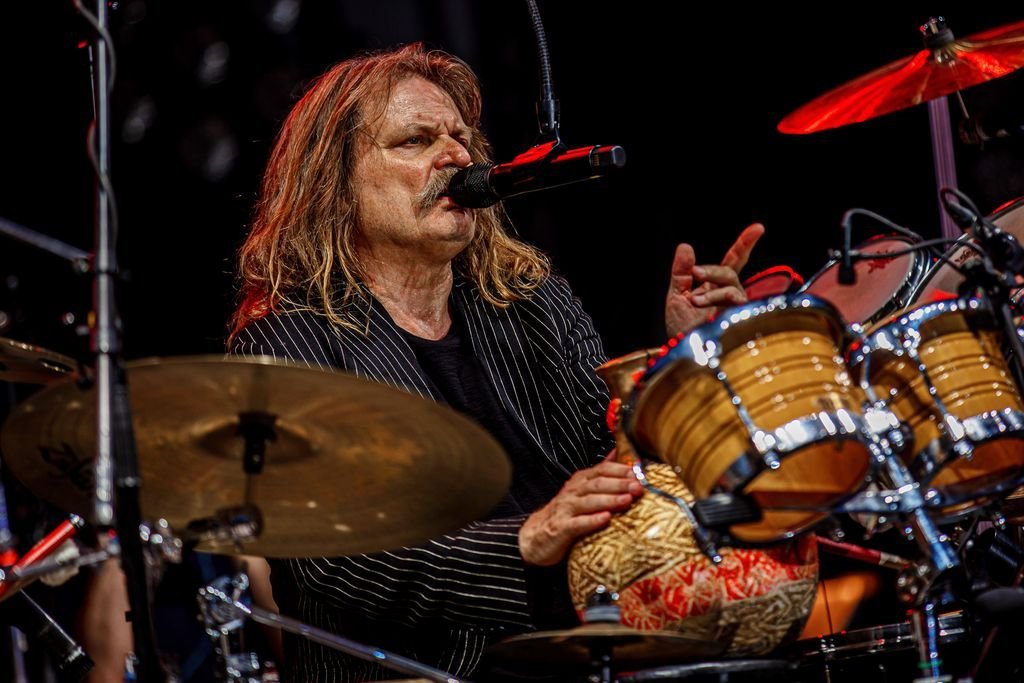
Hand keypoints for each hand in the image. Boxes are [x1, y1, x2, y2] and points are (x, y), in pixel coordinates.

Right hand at [518, 453, 643, 566]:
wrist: (535, 536)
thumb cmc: (565, 513)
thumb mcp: (581, 490)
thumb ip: (599, 473)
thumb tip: (616, 452)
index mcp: (579, 482)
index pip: (601, 470)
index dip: (620, 470)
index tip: (638, 473)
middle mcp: (572, 492)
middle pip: (597, 484)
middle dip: (619, 484)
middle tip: (638, 487)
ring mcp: (565, 509)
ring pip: (588, 502)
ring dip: (609, 500)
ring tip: (627, 500)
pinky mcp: (560, 528)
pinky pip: (577, 524)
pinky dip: (591, 521)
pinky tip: (606, 519)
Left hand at [665, 223, 764, 336]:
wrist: (681, 353)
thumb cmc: (681, 330)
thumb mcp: (676, 296)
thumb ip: (681, 273)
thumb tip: (686, 247)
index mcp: (715, 287)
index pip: (733, 261)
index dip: (745, 244)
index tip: (758, 228)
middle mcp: (728, 295)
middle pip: (729, 271)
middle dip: (712, 269)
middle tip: (695, 273)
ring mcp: (734, 306)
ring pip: (731, 283)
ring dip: (711, 287)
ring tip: (693, 300)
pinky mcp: (738, 316)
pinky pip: (733, 297)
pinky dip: (715, 297)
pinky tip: (700, 304)